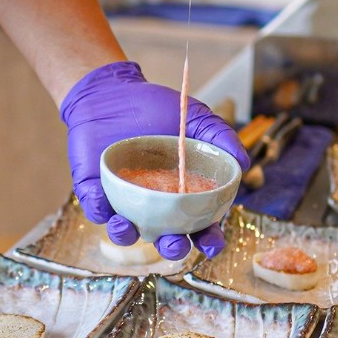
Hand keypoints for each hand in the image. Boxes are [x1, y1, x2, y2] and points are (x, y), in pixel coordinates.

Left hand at [61, 62, 249, 259]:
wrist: (114, 90)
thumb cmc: (156, 108)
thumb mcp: (194, 118)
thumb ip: (220, 136)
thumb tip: (243, 163)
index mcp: (181, 194)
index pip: (199, 225)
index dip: (208, 239)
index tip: (211, 242)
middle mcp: (153, 204)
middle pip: (165, 237)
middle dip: (171, 247)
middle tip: (175, 243)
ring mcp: (123, 199)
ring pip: (126, 231)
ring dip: (128, 235)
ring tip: (129, 227)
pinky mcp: (94, 190)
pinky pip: (95, 208)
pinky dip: (100, 210)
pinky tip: (106, 207)